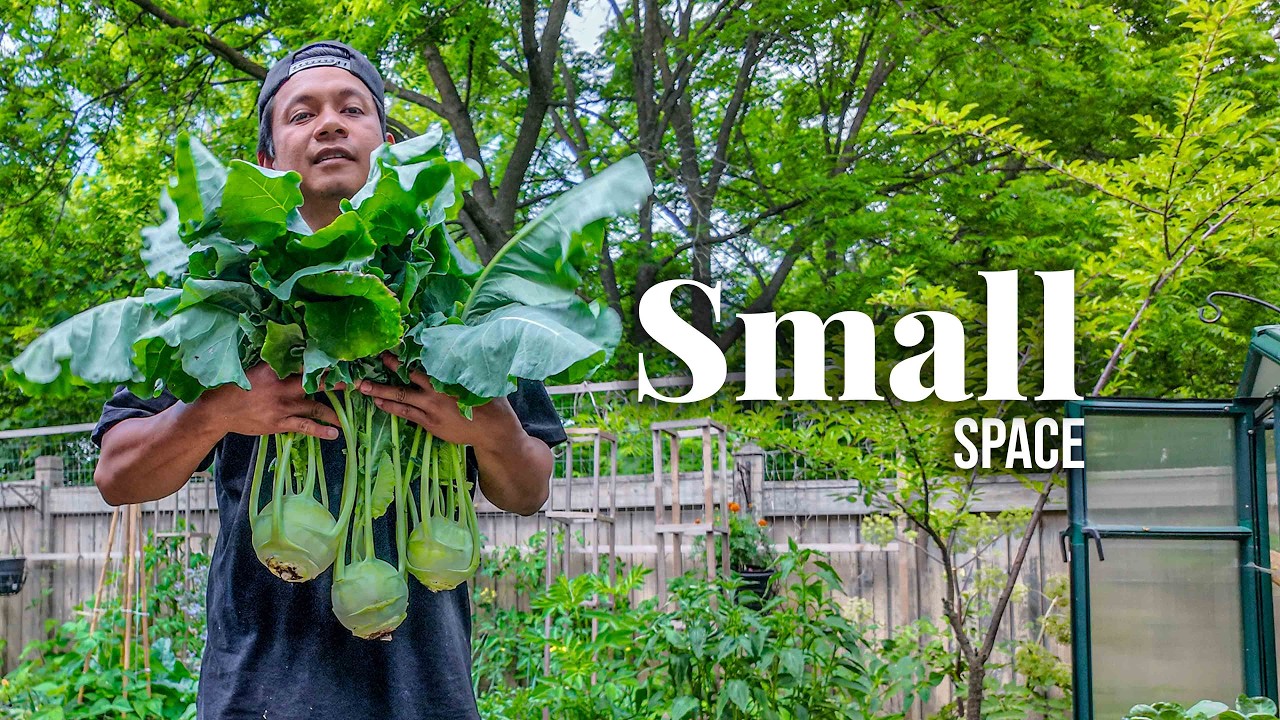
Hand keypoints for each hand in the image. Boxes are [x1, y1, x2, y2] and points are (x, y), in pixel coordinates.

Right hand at [192, 362, 341, 439]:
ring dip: (334, 411)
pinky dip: (321, 430)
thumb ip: (274, 363)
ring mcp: (282, 406)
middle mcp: (282, 386)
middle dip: (337, 382)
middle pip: (316, 382)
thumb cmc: (235, 386)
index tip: (341, 358)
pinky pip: (306, 427)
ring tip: (348, 414)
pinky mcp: (280, 423)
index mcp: (275, 369)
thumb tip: (293, 351)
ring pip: (316, 407)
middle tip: (356, 382)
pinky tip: (335, 433)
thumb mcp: (254, 368)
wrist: (217, 411)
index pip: (304, 361)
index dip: (323, 361)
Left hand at [354, 354, 524, 449]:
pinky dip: (391, 406)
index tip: (396, 342)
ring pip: (401, 396)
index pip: (424, 360)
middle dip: (390, 366)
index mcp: (449, 377)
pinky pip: (405, 412)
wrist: (492, 431)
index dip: (409, 351)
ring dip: (381, 390)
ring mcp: (431, 407)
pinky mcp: (429, 422)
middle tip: (374, 358)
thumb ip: (465, 367)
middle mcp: (437, 390)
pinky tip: (379, 402)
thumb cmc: (489, 402)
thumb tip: (461, 349)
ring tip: (363, 385)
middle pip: (408, 375)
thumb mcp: (480, 380)